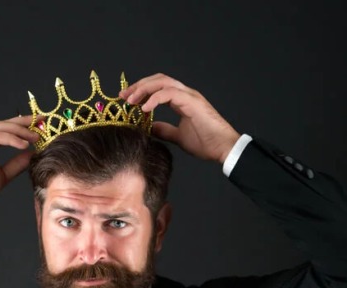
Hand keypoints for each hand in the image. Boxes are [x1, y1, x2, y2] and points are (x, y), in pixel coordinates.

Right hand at [0, 114, 40, 208]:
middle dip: (23, 123)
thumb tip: (32, 153)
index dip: (22, 127)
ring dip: (20, 131)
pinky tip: (24, 144)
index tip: (40, 127)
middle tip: (42, 122)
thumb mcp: (2, 175)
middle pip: (3, 125)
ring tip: (36, 136)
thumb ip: (16, 164)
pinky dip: (10, 139)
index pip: (5, 130)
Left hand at [118, 73, 239, 163]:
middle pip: (158, 79)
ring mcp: (189, 96)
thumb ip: (164, 130)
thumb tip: (149, 128)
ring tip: (130, 100)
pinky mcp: (192, 102)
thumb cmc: (207, 143)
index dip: (141, 91)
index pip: (158, 87)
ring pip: (162, 82)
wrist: (223, 149)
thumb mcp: (178, 137)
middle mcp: (185, 94)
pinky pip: (169, 93)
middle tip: (123, 96)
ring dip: (143, 89)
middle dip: (138, 85)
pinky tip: (144, 108)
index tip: (126, 100)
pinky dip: (154, 98)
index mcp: (182, 100)